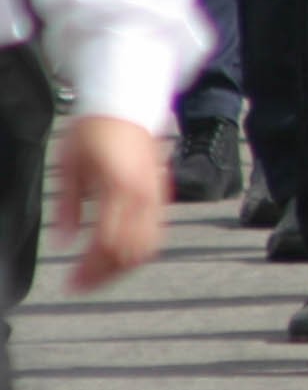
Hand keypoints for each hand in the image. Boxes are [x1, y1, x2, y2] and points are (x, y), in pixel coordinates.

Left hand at [54, 115, 167, 293]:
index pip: (107, 244)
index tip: (71, 283)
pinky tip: (118, 255)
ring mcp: (156, 196)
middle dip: (105, 275)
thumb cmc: (93, 130)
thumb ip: (67, 206)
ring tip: (99, 275)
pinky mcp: (161, 195)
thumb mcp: (68, 165)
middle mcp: (143, 195)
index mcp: (119, 187)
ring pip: (148, 247)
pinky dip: (138, 251)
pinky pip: (156, 233)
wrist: (125, 103)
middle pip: (130, 252)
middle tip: (81, 285)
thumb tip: (63, 240)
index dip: (89, 270)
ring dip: (123, 266)